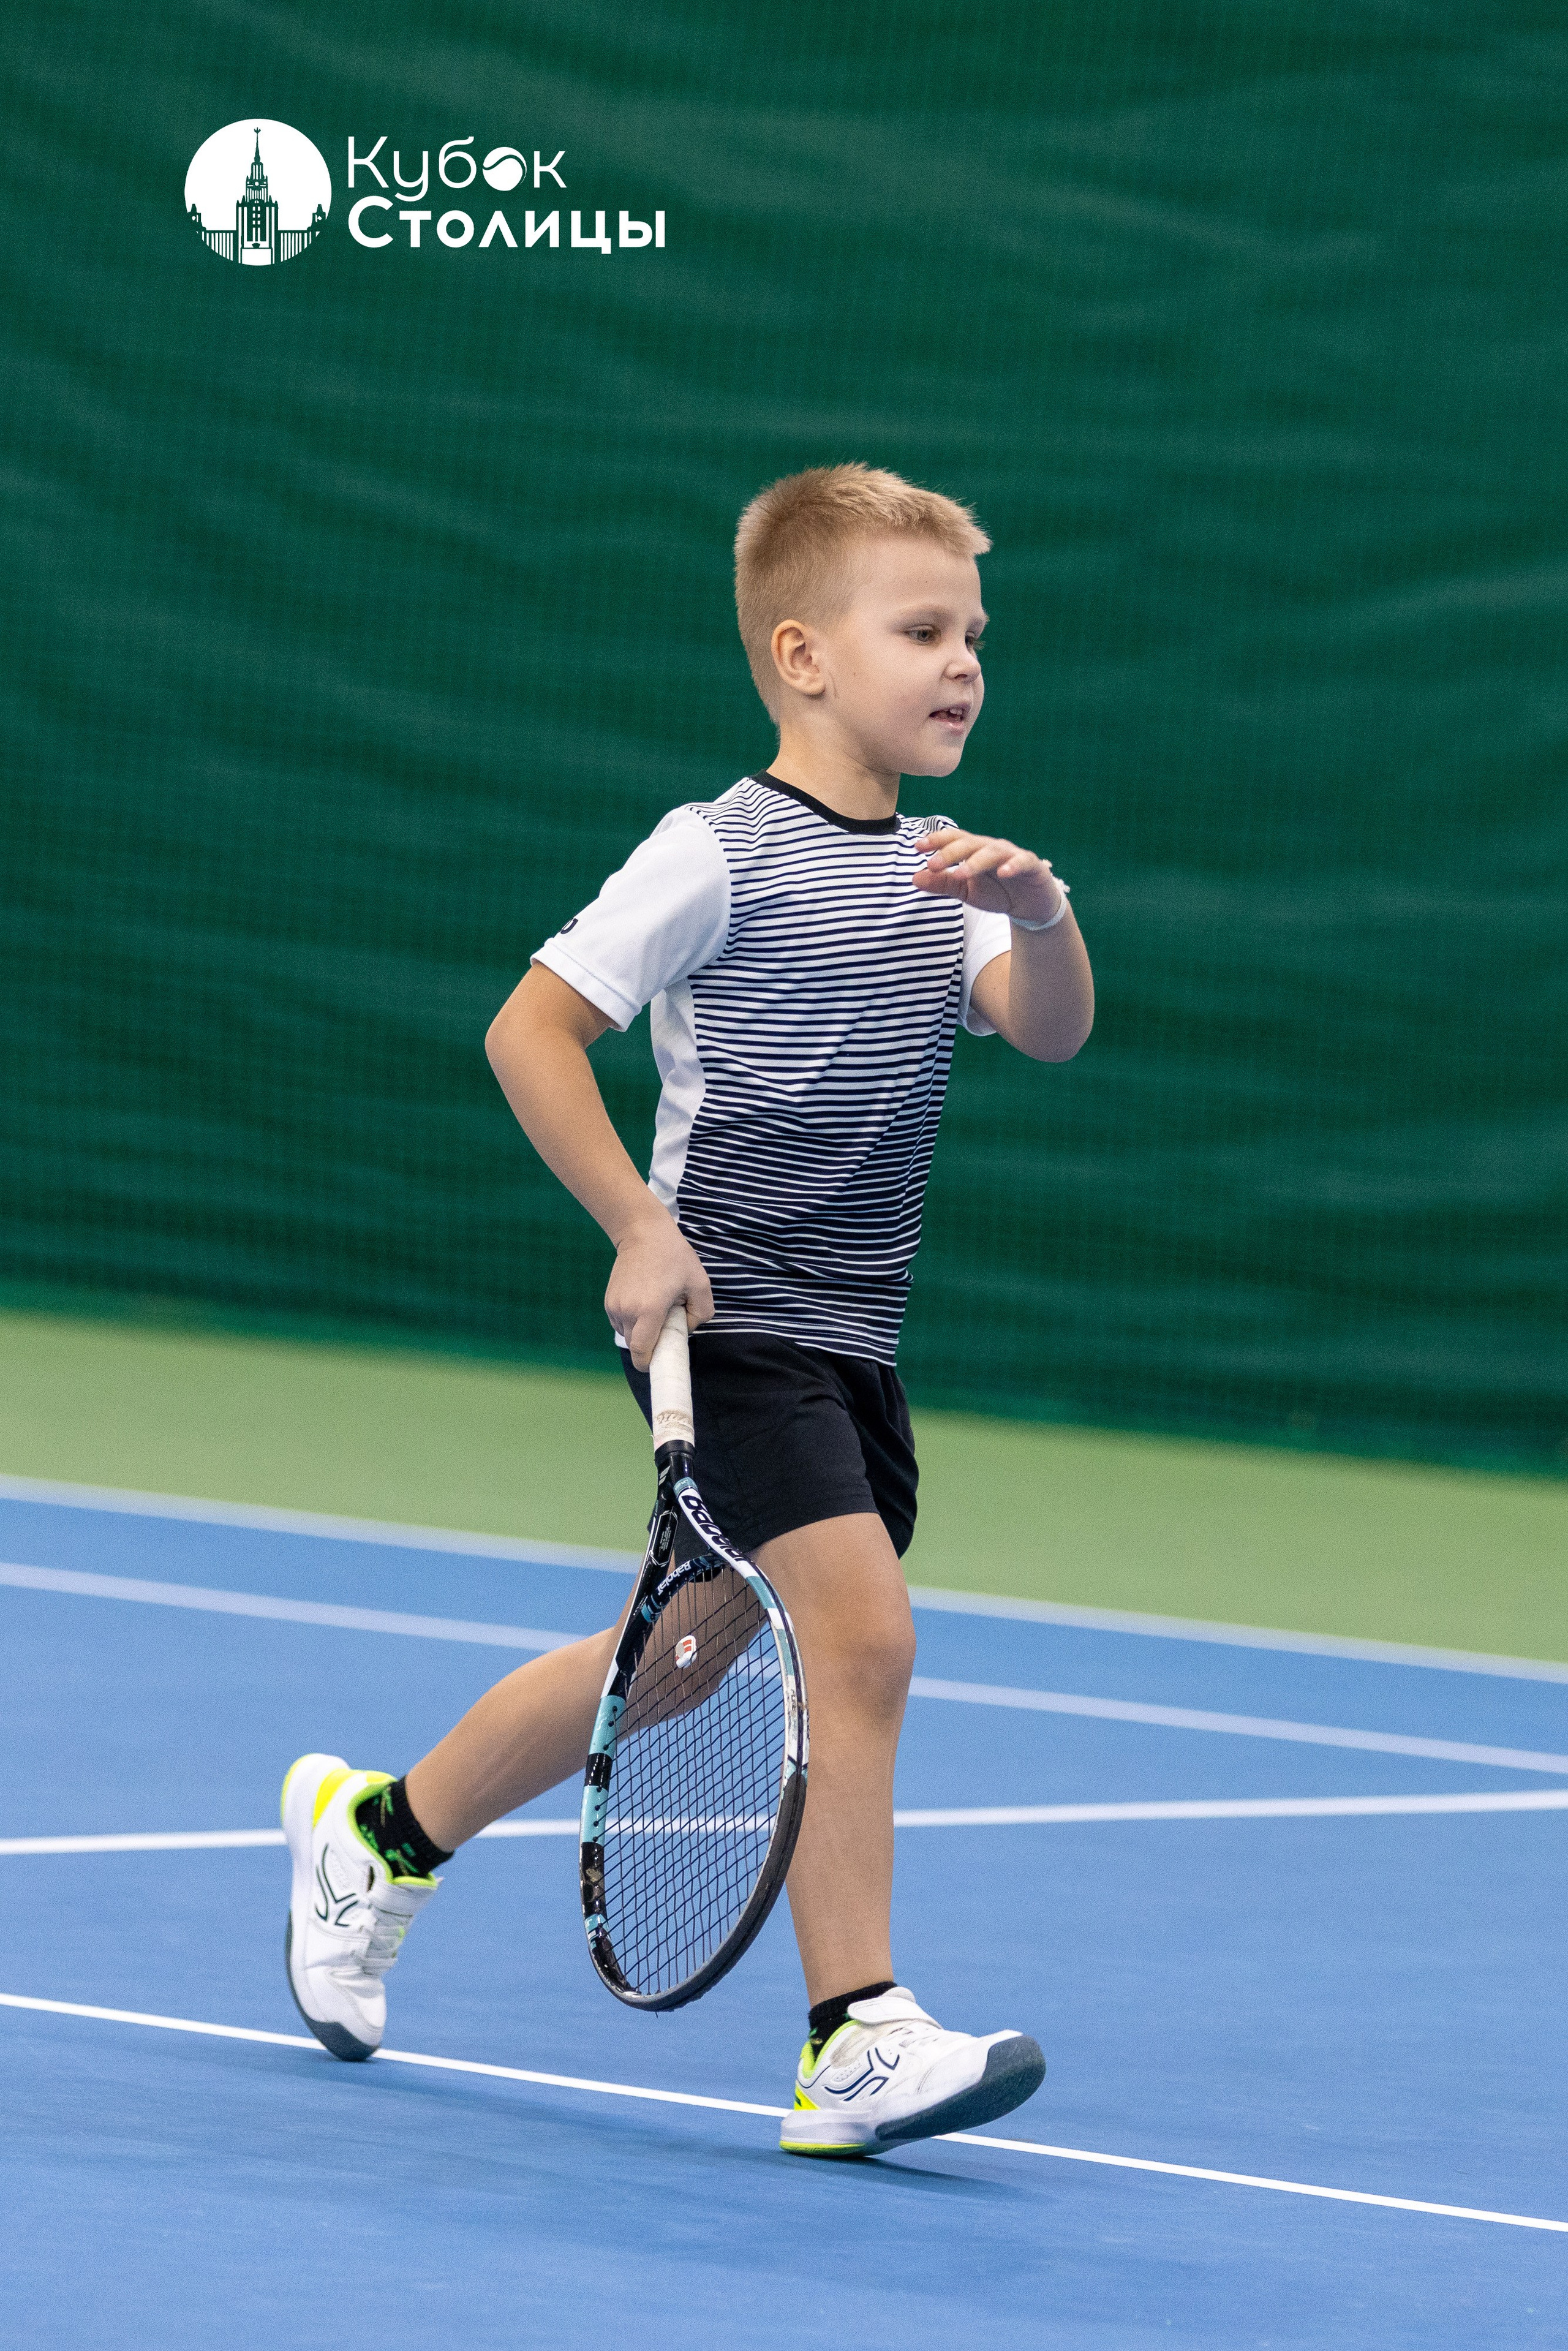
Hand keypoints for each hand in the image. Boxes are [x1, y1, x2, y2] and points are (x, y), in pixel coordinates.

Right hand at [605, 1210, 714, 1370]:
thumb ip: (701, 1314)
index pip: (641, 1352)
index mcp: (649, 1310)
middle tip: (667, 1321)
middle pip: (636, 1345)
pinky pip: (621, 1323)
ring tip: (655, 1306)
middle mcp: (626, 1311)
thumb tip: (686, 1329)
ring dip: (642, 1330)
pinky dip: (633, 1320)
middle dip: (651, 1342)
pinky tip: (644, 1301)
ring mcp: (614, 1306)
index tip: (661, 1360)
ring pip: (627, 1334)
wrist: (642, 1233)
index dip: (650, 1363)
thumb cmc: (674, 1257)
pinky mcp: (608, 1301)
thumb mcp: (700, 1283)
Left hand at [911, 828, 1064, 925]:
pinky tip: (1003, 873)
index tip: (918, 847)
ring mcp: (1012, 855)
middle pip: (970, 843)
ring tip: (960, 873)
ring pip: (992, 852)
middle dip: (950, 853)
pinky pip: (1022, 861)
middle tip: (933, 865)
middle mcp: (991, 848)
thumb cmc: (997, 892)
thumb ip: (942, 884)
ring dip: (975, 862)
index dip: (936, 840)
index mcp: (974, 851)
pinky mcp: (1031, 866)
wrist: (1030, 905)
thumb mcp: (965, 891)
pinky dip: (1012, 866)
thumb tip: (914, 878)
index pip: (954, 839)